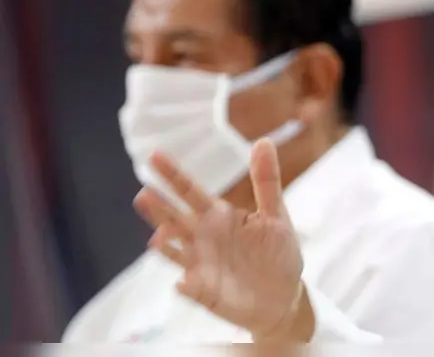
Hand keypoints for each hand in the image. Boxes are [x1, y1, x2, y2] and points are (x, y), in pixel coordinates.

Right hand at [133, 139, 310, 340]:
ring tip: (155, 237)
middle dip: (160, 209)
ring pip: (177, 251)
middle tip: (144, 194)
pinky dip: (187, 285)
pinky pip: (193, 288)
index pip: (191, 192)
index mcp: (219, 216)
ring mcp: (202, 265)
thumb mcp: (276, 214)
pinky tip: (184, 282)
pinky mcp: (207, 291)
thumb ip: (266, 180)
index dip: (173, 175)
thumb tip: (263, 142)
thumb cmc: (277, 252)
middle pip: (176, 219)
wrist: (284, 295)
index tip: (154, 156)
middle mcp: (204, 238)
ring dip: (166, 245)